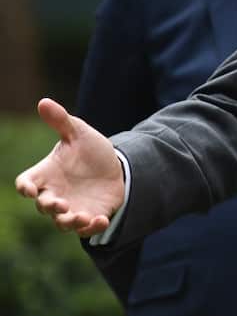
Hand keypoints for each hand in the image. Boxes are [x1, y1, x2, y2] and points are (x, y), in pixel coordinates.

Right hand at [13, 98, 124, 236]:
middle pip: (44, 206)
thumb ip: (61, 121)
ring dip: (69, 222)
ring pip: (62, 223)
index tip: (29, 189)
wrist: (115, 166)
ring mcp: (71, 208)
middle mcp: (54, 194)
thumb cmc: (89, 151)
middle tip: (60, 204)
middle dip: (50, 207)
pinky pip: (86, 229)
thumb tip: (43, 101)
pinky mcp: (90, 216)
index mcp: (46, 174)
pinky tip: (100, 220)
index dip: (25, 187)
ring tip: (81, 216)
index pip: (26, 183)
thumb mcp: (78, 133)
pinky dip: (91, 227)